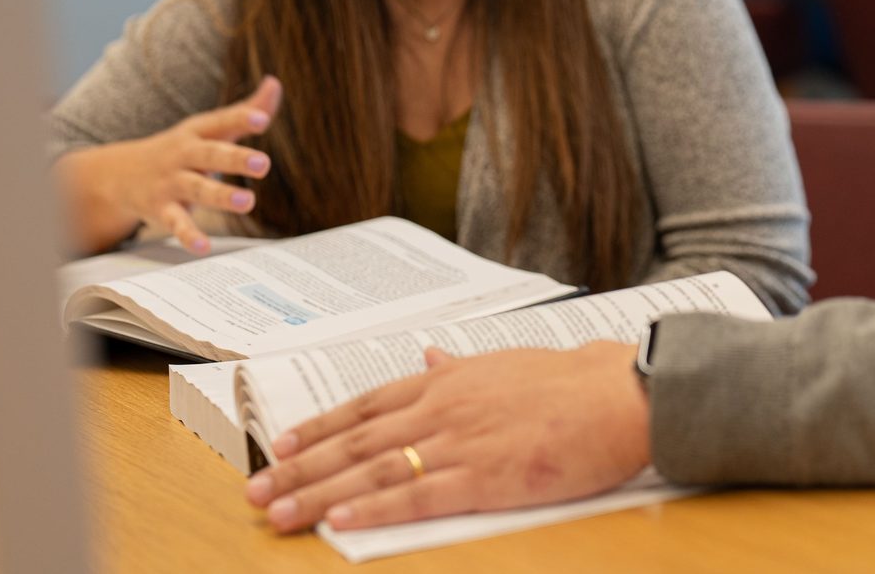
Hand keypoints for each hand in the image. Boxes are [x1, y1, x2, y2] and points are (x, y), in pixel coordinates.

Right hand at [55, 75, 280, 253]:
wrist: (119, 174)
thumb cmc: (180, 148)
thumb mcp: (208, 128)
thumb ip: (244, 110)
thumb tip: (275, 83)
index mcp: (198, 132)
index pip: (222, 121)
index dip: (242, 118)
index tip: (262, 119)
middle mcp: (184, 155)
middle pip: (211, 154)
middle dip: (236, 159)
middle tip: (264, 164)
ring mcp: (171, 182)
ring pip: (198, 189)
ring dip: (221, 196)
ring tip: (247, 202)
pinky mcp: (161, 210)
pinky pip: (177, 223)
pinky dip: (189, 236)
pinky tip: (203, 247)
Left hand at [245, 341, 648, 533]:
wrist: (619, 393)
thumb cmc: (570, 380)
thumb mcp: (505, 362)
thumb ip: (459, 364)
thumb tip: (428, 353)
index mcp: (448, 379)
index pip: (366, 404)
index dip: (318, 427)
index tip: (279, 444)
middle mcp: (442, 407)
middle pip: (356, 441)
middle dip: (300, 467)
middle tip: (255, 490)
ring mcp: (460, 442)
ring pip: (374, 471)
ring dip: (319, 494)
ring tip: (279, 512)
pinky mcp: (485, 478)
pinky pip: (417, 496)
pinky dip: (374, 508)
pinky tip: (340, 520)